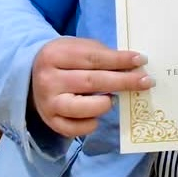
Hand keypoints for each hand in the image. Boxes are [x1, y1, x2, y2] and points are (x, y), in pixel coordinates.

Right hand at [30, 36, 152, 137]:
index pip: (93, 58)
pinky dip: (92, 123)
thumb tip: (134, 65)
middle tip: (146, 81)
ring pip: (83, 108)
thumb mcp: (78, 47)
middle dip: (123, 82)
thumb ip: (102, 54)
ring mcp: (48, 103)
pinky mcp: (50, 122)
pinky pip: (76, 129)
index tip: (142, 60)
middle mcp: (49, 80)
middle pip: (92, 82)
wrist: (31, 74)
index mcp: (55, 55)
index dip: (119, 60)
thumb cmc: (65, 59)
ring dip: (106, 104)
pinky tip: (98, 115)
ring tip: (115, 99)